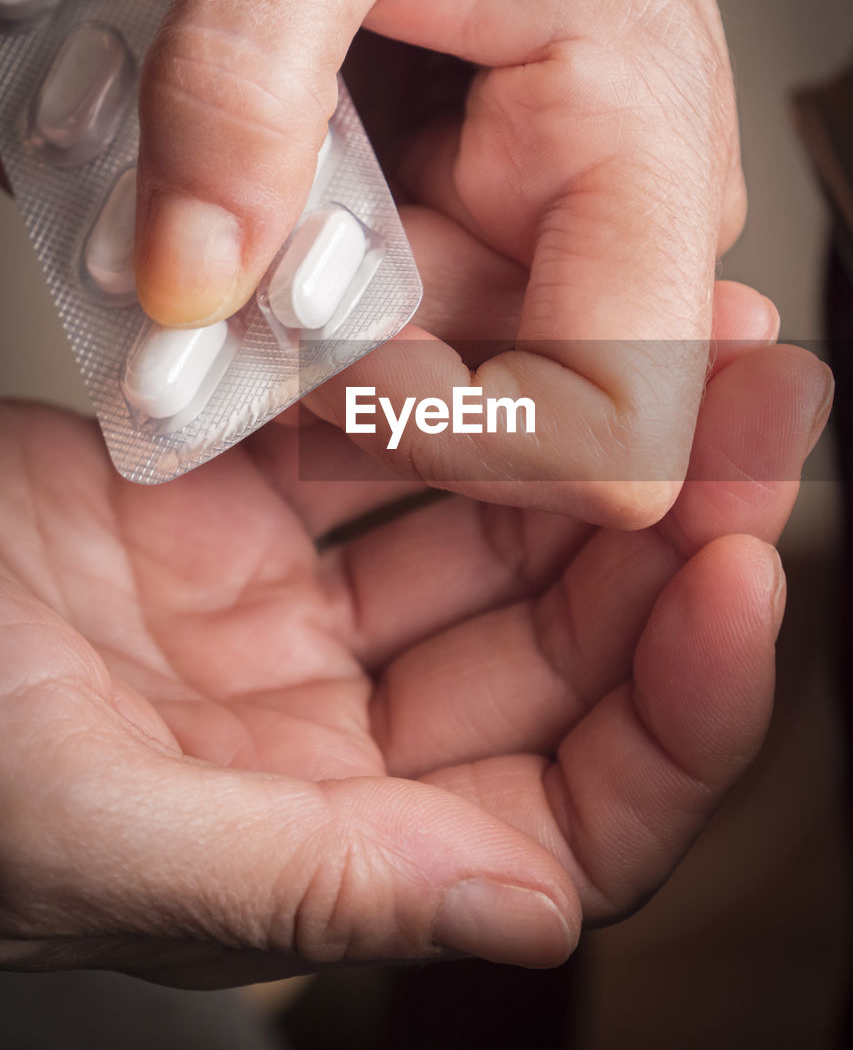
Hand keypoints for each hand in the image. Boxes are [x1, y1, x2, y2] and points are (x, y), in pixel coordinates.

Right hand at [0, 325, 831, 985]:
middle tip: (761, 408)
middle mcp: (344, 734)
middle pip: (564, 641)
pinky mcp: (245, 511)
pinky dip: (448, 386)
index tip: (739, 573)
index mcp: (340, 846)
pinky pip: (381, 440)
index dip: (682, 705)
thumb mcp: (109, 831)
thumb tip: (522, 911)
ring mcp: (299, 613)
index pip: (576, 805)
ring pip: (495, 527)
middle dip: (675, 526)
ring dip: (590, 440)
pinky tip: (518, 323)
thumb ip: (316, 883)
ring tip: (690, 342)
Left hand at [135, 0, 740, 522]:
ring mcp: (562, 215)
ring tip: (270, 157)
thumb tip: (194, 282)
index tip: (322, 357)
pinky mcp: (497, 208)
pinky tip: (293, 177)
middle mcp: (625, 206)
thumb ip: (243, 84)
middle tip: (249, 227)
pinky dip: (318, 273)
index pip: (612, 428)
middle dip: (344, 351)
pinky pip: (406, 306)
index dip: (456, 436)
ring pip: (434, 364)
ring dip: (314, 300)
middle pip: (494, 407)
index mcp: (639, 144)